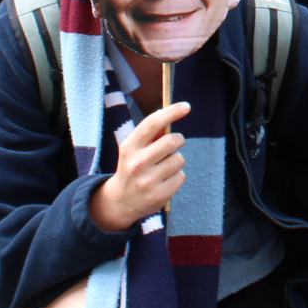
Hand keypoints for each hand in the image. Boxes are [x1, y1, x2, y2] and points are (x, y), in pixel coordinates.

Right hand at [86, 101, 190, 231]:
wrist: (121, 201)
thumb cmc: (133, 167)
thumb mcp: (134, 149)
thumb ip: (151, 134)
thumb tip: (173, 113)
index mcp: (129, 146)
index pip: (152, 123)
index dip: (171, 112)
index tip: (186, 106)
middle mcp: (137, 163)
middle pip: (171, 141)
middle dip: (178, 140)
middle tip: (175, 144)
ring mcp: (147, 180)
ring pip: (179, 159)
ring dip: (176, 160)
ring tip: (164, 167)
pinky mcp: (158, 195)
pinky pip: (181, 176)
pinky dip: (177, 176)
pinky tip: (164, 181)